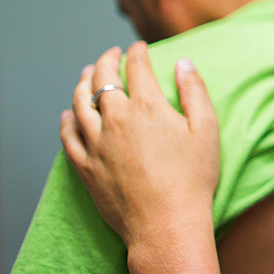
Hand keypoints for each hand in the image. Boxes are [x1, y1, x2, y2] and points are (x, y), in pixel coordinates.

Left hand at [60, 41, 220, 250]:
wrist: (166, 224)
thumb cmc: (193, 179)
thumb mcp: (207, 130)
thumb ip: (194, 91)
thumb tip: (183, 63)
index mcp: (147, 106)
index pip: (137, 67)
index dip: (138, 52)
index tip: (139, 48)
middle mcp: (116, 119)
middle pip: (102, 78)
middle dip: (106, 60)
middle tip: (111, 54)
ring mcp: (96, 143)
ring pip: (79, 103)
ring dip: (83, 83)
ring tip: (87, 75)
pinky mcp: (85, 166)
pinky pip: (67, 135)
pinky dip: (67, 119)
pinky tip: (69, 114)